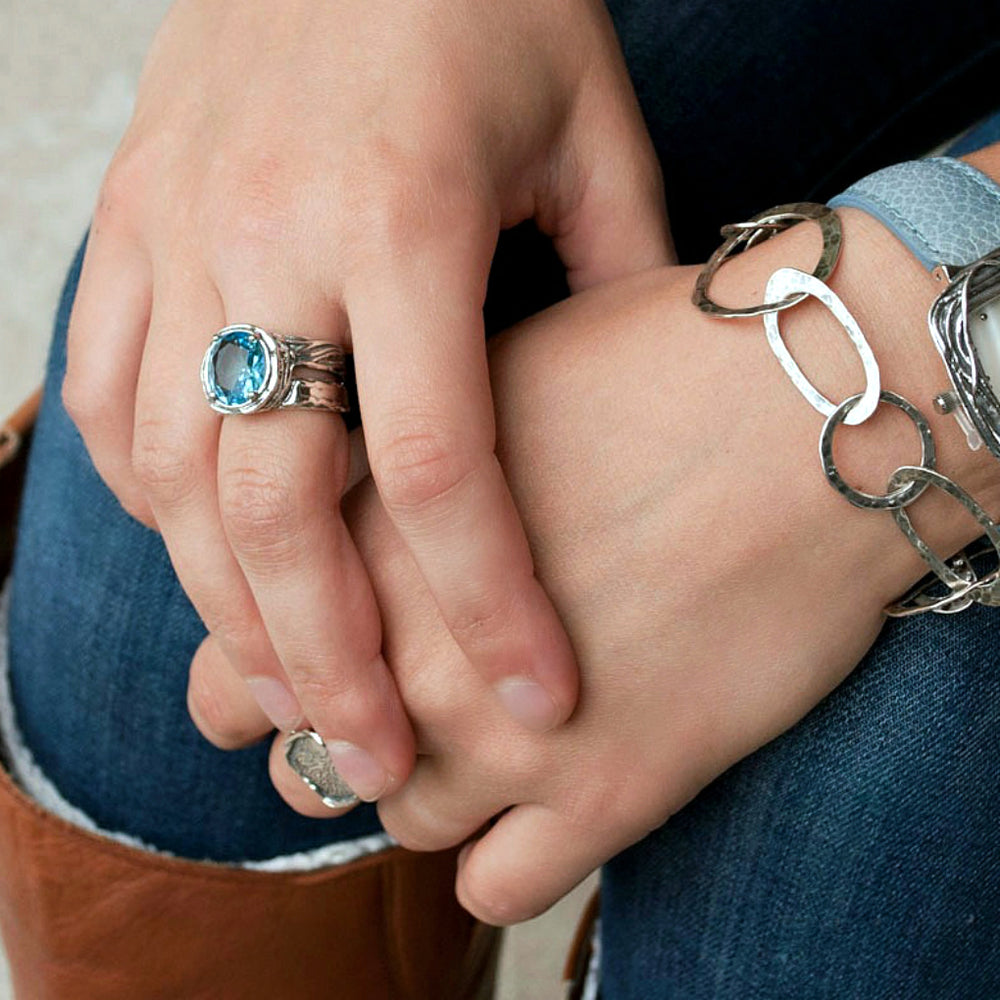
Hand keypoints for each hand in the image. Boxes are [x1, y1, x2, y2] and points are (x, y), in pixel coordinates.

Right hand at [62, 0, 672, 798]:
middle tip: (370, 760)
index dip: (489, 601)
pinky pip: (110, 399)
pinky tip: (207, 552)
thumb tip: (635, 400)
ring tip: (287, 693)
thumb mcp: (587, 123)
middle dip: (325, 658)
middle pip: (277, 507)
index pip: (438, 467)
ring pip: (172, 476)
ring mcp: (176, 235)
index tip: (536, 694)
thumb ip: (615, 274)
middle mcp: (269, 241)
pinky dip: (152, 501)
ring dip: (228, 606)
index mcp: (403, 218)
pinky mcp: (127, 227)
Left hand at [188, 175, 999, 920]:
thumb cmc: (657, 366)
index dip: (258, 673)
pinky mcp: (615, 791)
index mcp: (369, 550)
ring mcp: (511, 740)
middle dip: (333, 744)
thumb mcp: (486, 384)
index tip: (289, 673)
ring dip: (425, 792)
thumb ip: (397, 463)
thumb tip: (354, 501)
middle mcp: (416, 658)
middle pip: (313, 760)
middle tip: (375, 718)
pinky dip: (502, 856)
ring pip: (404, 821)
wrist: (812, 412)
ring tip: (472, 747)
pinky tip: (536, 804)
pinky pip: (501, 886)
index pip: (245, 659)